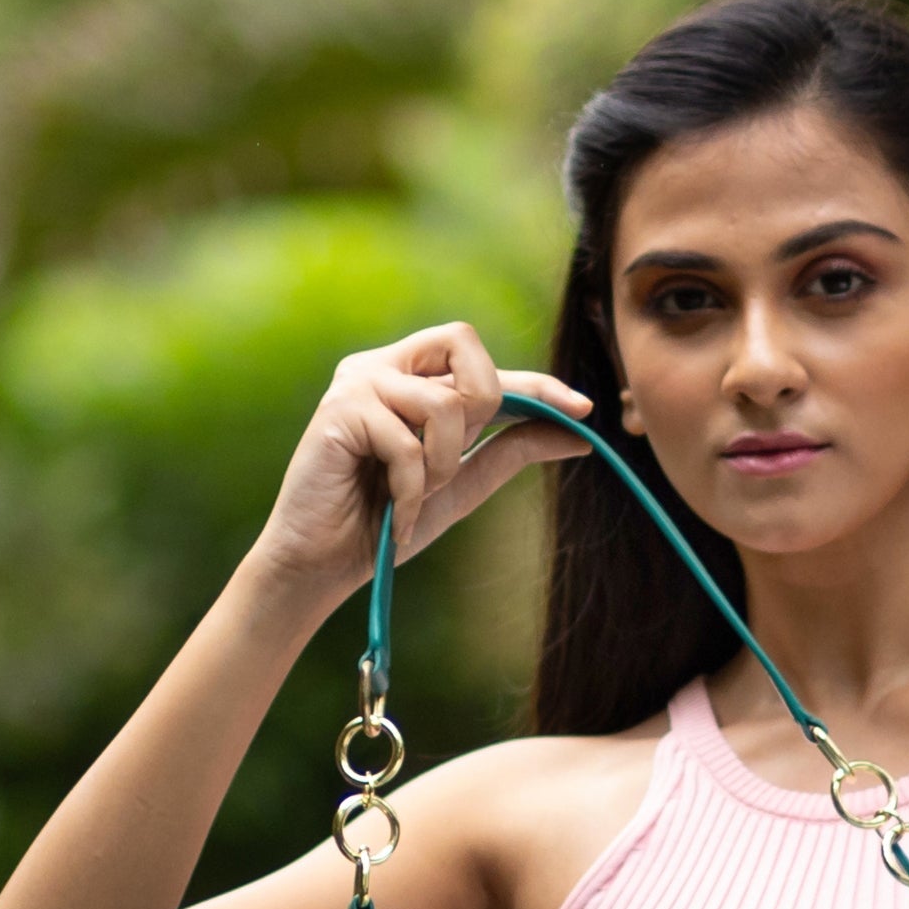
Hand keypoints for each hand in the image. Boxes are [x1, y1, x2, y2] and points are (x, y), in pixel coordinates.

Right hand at [253, 319, 593, 597]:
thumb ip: (511, 452)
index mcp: (412, 378)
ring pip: (445, 403)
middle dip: (482, 408)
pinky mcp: (339, 410)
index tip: (585, 410)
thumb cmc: (387, 521)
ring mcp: (359, 382)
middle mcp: (385, 367)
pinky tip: (392, 516)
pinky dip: (411, 491)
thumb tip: (580, 435)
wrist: (323, 564)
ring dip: (442, 466)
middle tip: (454, 462)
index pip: (485, 366)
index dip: (538, 384)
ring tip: (415, 495)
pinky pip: (409, 444)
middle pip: (465, 344)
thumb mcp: (461, 484)